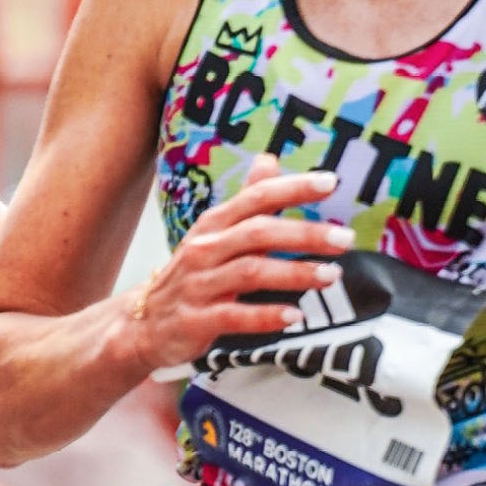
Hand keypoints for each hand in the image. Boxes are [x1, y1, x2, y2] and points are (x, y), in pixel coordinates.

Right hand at [121, 157, 349, 375]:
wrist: (142, 325)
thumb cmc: (191, 276)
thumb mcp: (215, 234)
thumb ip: (247, 201)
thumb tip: (269, 160)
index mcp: (214, 225)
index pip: (256, 198)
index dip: (292, 188)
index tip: (330, 183)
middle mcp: (205, 249)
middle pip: (258, 233)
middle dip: (304, 233)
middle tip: (344, 238)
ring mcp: (198, 285)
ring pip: (250, 272)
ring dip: (294, 273)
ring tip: (331, 275)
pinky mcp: (195, 320)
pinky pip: (235, 316)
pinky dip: (267, 316)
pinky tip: (296, 316)